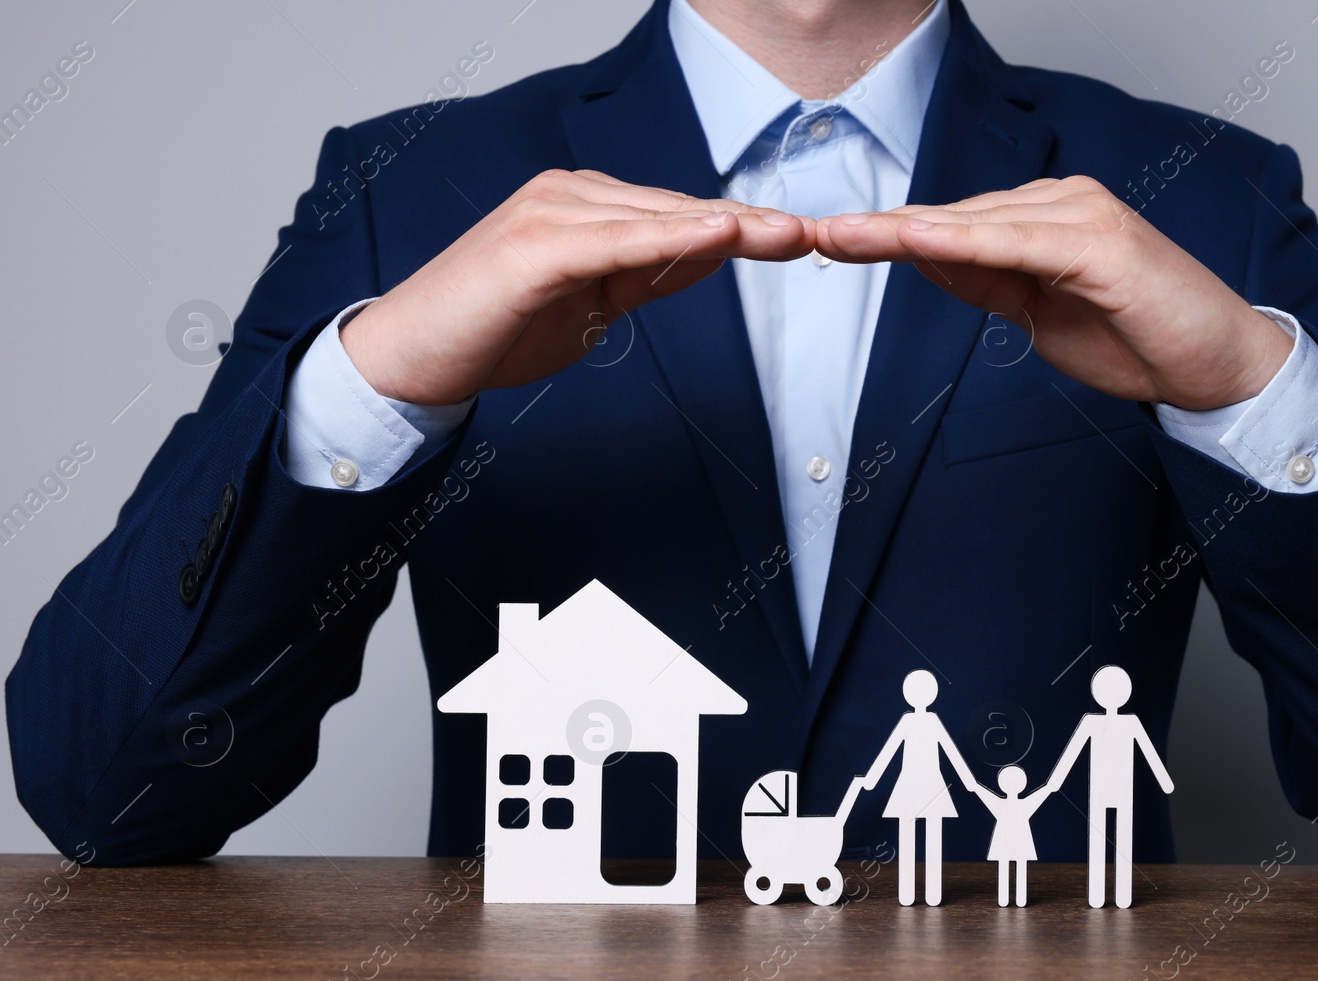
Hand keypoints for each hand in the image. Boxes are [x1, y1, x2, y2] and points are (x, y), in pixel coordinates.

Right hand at [341, 169, 814, 404]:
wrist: (413, 358)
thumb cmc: (495, 330)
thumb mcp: (590, 304)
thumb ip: (647, 275)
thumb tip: (709, 256)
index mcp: (585, 208)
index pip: (678, 215)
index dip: (741, 228)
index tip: (799, 239)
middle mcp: (570, 196)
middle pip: (677, 210)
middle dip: (749, 224)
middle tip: (814, 235)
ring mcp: (551, 214)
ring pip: (657, 219)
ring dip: (727, 227)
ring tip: (789, 235)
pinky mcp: (535, 246)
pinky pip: (618, 241)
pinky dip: (672, 238)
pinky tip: (721, 233)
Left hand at [814, 177, 1292, 410]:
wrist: (1216, 367)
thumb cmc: (1138, 339)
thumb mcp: (1039, 314)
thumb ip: (986, 282)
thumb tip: (926, 259)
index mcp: (1044, 219)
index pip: (953, 224)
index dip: (888, 233)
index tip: (828, 240)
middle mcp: (1061, 203)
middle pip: (953, 216)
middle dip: (880, 229)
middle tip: (812, 234)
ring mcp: (1083, 217)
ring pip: (976, 223)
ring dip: (905, 230)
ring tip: (841, 236)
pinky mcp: (1102, 244)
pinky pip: (1018, 242)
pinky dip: (965, 240)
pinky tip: (916, 238)